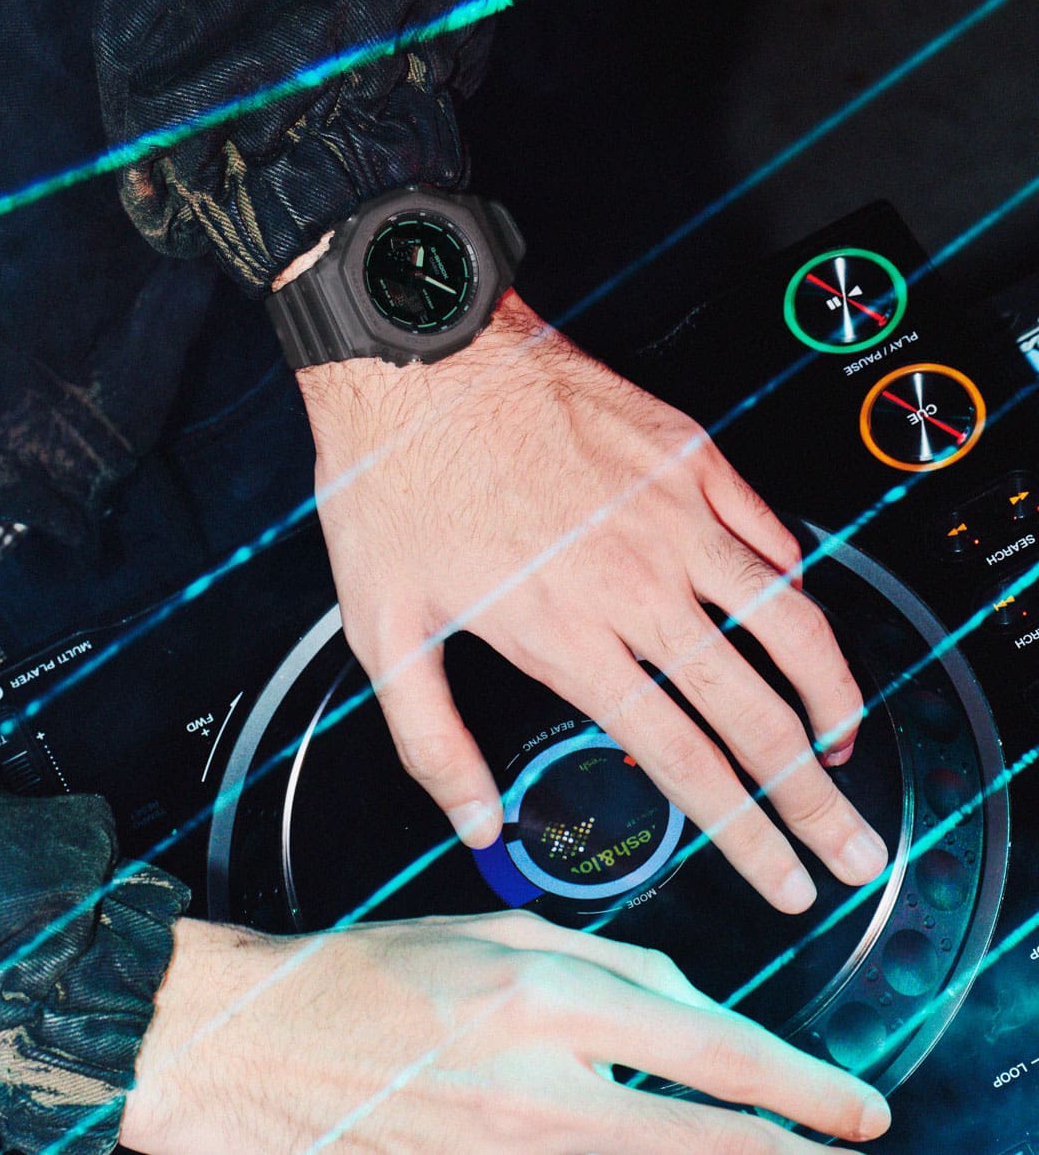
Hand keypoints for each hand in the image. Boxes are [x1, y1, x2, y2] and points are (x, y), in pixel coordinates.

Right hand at [120, 911, 890, 1151]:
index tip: (856, 1108)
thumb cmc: (378, 972)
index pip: (707, 1049)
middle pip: (705, 1144)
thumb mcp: (499, 928)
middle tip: (854, 1148)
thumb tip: (694, 1007)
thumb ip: (607, 963)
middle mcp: (537, 1092)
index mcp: (543, 999)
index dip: (800, 1087)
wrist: (259, 1046)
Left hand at [297, 290, 887, 913]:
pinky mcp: (688, 455)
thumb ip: (433, 741)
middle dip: (814, 800)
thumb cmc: (395, 478)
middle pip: (757, 714)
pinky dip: (797, 589)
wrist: (418, 353)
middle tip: (850, 848)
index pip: (687, 764)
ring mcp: (675, 513)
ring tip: (841, 744)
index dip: (748, 838)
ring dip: (831, 698)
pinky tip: (796, 620)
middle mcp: (638, 582)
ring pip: (790, 622)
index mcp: (569, 633)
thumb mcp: (383, 626)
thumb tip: (479, 822)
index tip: (785, 881)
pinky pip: (771, 533)